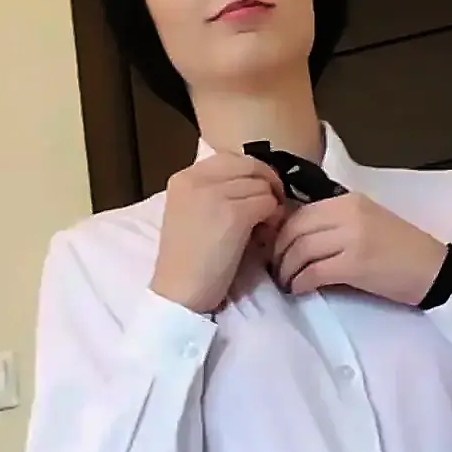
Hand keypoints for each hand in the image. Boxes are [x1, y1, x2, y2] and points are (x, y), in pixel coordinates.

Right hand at [150, 153, 286, 312]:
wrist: (179, 292)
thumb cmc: (190, 261)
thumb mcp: (195, 213)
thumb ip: (218, 192)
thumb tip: (258, 185)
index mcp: (185, 177)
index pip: (233, 159)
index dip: (254, 175)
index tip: (260, 196)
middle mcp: (197, 178)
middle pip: (252, 166)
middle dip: (268, 185)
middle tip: (271, 210)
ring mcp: (214, 194)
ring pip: (263, 185)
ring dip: (271, 206)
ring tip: (263, 229)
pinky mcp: (232, 214)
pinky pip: (268, 204)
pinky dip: (272, 219)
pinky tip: (264, 237)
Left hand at [270, 192, 447, 304]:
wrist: (434, 269)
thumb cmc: (400, 250)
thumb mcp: (365, 223)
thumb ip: (333, 223)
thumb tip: (293, 238)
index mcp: (348, 200)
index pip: (299, 213)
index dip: (279, 234)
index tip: (276, 251)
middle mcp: (348, 213)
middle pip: (295, 230)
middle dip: (278, 253)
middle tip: (276, 270)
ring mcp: (352, 237)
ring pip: (301, 250)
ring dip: (286, 270)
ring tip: (287, 283)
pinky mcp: (356, 264)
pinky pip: (314, 271)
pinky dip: (300, 282)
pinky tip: (299, 290)